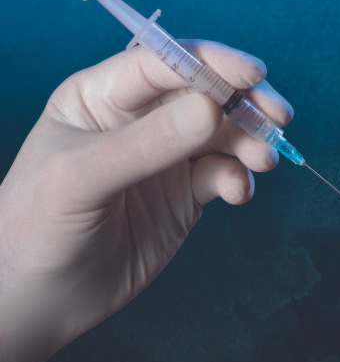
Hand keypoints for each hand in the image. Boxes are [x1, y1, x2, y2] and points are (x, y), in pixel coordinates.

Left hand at [0, 41, 291, 361]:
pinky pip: (223, 173)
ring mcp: (165, 157)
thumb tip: (213, 108)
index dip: (210, 62)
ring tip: (265, 160)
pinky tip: (238, 194)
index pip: (163, 63)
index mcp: (102, 96)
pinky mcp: (185, 194)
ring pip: (223, 133)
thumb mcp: (83, 177)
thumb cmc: (38, 227)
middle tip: (279, 116)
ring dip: (250, 141)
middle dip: (245, 101)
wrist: (42, 299)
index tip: (251, 74)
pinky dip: (239, 179)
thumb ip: (147, 143)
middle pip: (205, 93)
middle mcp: (138, 120)